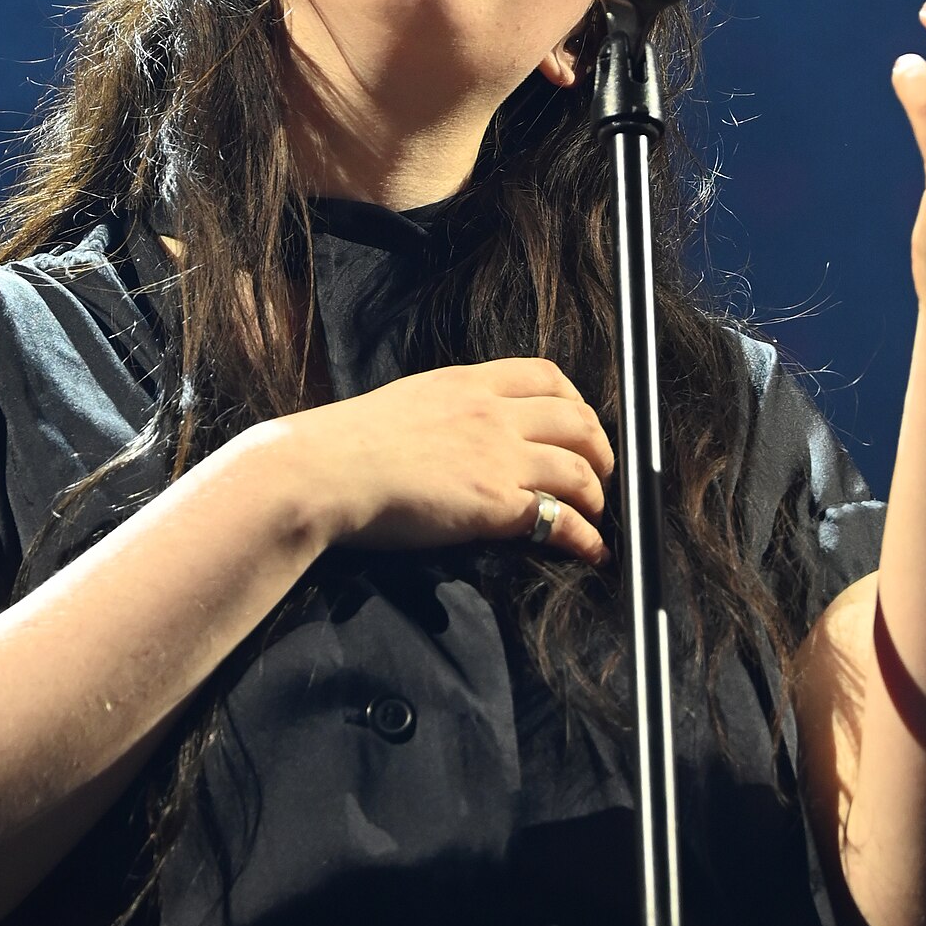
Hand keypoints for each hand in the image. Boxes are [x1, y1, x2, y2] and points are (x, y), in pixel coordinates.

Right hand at [280, 359, 614, 563]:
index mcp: (467, 382)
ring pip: (580, 469)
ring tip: (596, 515)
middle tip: (601, 474)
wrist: (324, 471)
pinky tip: (592, 551)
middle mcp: (492, 413)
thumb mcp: (404, 402)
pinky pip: (561, 519)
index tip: (581, 423)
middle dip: (600, 449)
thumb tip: (453, 430)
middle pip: (577, 421)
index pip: (545, 375)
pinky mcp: (496, 502)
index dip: (576, 401)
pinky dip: (586, 537)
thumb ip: (443, 410)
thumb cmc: (345, 444)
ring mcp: (498, 456)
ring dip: (597, 496)